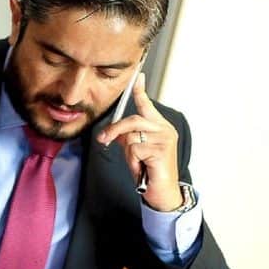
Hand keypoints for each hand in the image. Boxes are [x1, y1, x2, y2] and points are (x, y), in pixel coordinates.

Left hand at [97, 73, 181, 210]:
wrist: (161, 192)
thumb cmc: (149, 171)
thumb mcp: (134, 151)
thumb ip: (126, 137)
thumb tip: (113, 130)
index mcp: (159, 127)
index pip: (147, 106)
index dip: (139, 91)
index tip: (136, 77)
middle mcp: (165, 129)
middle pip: (133, 120)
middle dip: (115, 130)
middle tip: (103, 139)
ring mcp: (165, 139)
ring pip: (132, 136)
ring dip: (128, 152)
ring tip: (137, 162)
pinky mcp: (162, 150)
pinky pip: (135, 149)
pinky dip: (133, 160)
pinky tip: (142, 167)